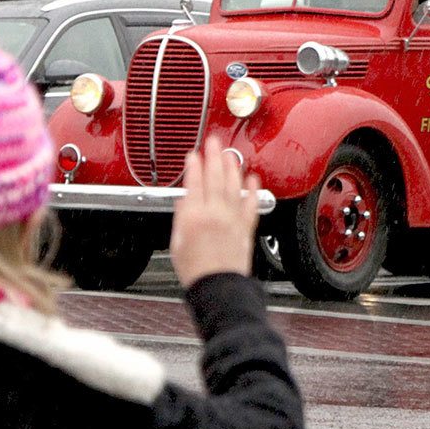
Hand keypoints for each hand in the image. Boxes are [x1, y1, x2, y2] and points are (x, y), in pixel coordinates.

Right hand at [170, 136, 261, 286]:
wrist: (217, 286)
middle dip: (214, 156)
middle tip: (214, 141)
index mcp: (194, 216)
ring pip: (233, 186)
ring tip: (231, 154)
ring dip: (232, 167)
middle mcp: (214, 213)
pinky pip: (251, 204)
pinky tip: (253, 179)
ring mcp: (232, 219)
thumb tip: (184, 202)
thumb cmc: (195, 270)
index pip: (194, 182)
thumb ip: (181, 218)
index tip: (193, 154)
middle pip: (215, 178)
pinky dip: (252, 190)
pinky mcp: (245, 228)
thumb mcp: (177, 243)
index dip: (193, 166)